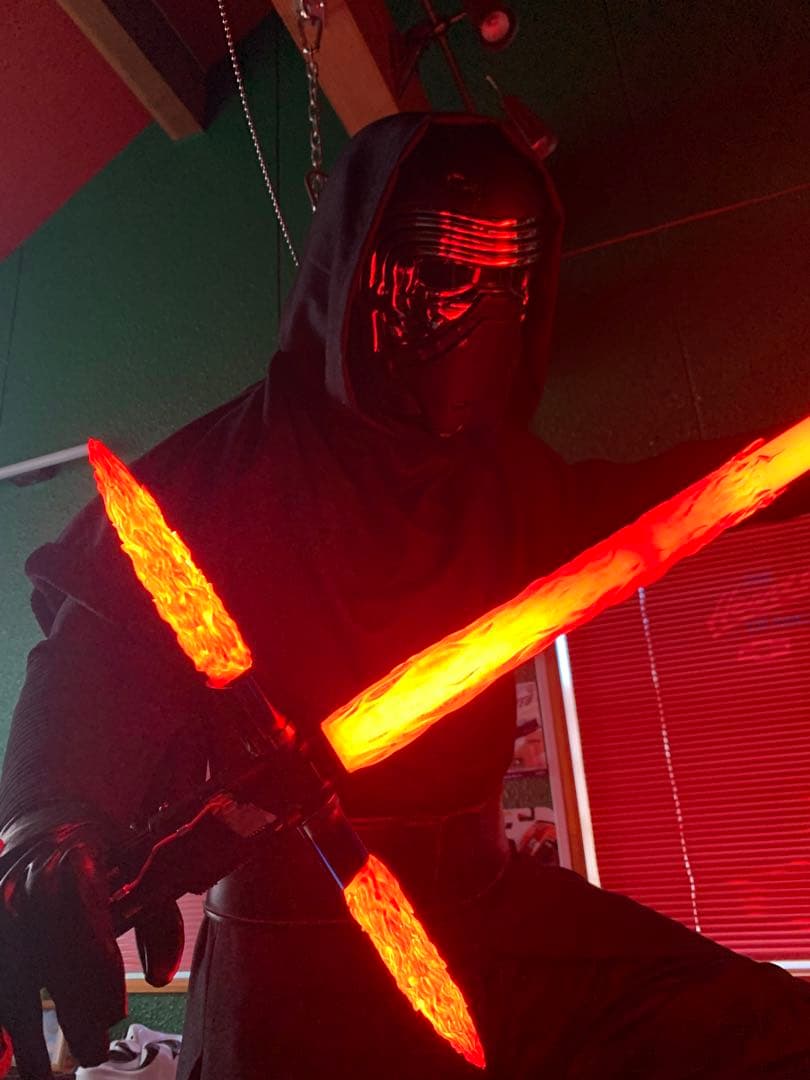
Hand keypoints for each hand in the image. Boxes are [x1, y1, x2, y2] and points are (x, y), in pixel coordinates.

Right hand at [0, 805, 182, 1079]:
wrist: (50, 821)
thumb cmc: (105, 853)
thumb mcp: (141, 868)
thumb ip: (158, 921)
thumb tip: (160, 976)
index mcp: (74, 862)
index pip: (84, 921)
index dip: (98, 970)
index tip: (115, 1013)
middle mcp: (30, 882)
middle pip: (47, 957)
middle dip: (71, 1009)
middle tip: (94, 1050)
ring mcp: (2, 902)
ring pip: (11, 976)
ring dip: (22, 1028)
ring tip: (39, 1070)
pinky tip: (3, 1056)